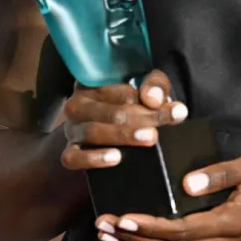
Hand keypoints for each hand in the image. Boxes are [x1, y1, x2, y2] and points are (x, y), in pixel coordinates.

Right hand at [60, 69, 188, 170]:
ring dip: (122, 135)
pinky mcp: (69, 153)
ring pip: (93, 132)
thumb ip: (155, 86)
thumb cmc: (127, 105)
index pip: (117, 87)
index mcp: (93, 82)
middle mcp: (78, 104)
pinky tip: (115, 158)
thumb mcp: (145, 89)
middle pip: (108, 111)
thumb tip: (154, 99)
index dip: (143, 97)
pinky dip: (93, 158)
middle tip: (159, 127)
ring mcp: (72, 129)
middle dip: (138, 119)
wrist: (103, 133)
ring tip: (148, 138)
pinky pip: (73, 157)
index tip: (171, 108)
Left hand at [94, 143, 240, 240]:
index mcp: (231, 220)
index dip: (150, 226)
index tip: (124, 217)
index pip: (181, 229)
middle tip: (104, 225)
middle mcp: (224, 238)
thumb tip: (187, 184)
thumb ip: (222, 173)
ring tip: (109, 231)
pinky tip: (136, 234)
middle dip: (135, 237)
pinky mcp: (219, 236)